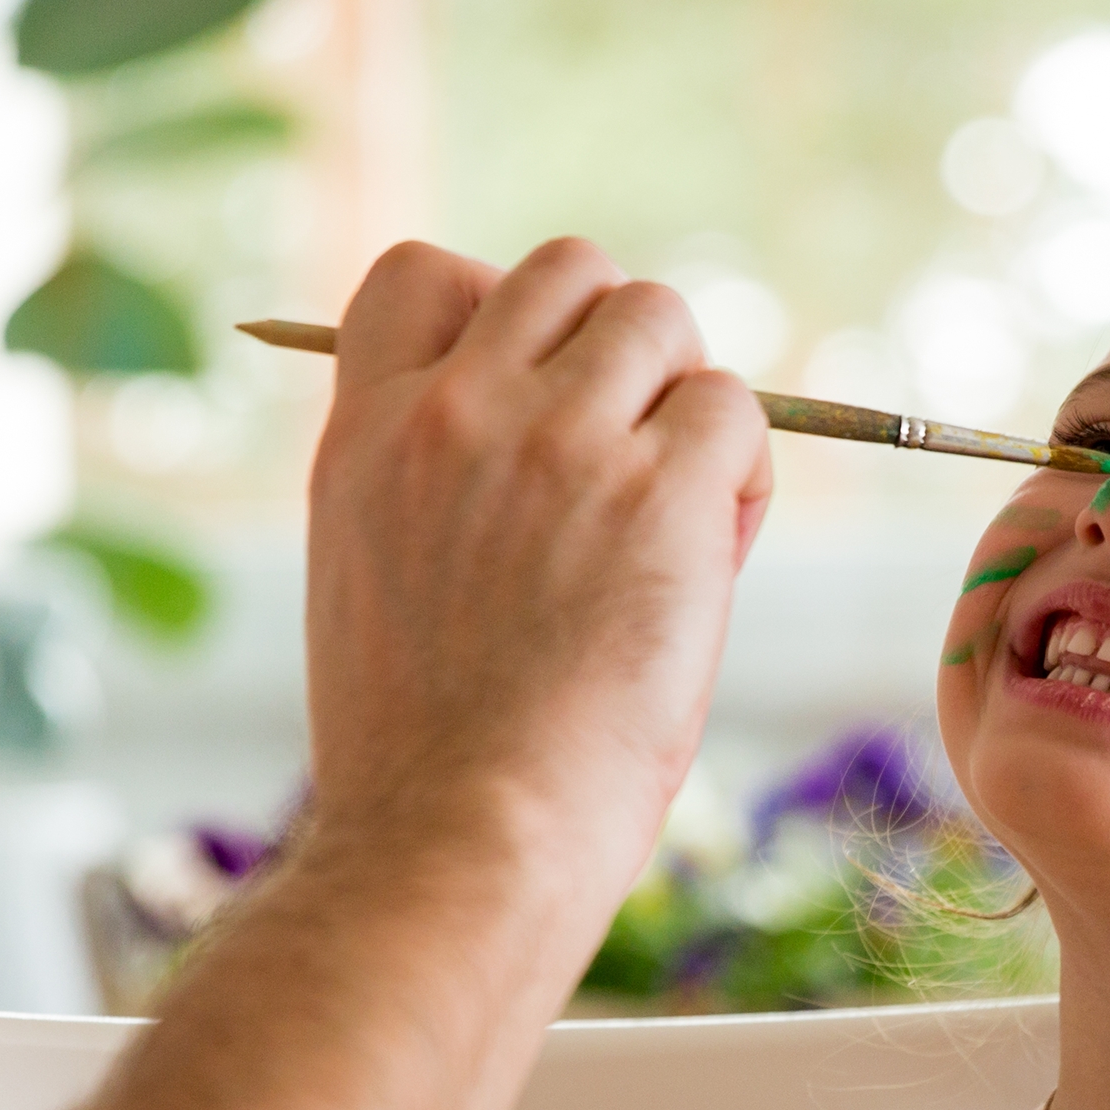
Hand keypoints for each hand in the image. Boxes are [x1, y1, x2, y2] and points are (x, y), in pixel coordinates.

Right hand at [301, 238, 773, 904]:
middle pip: (568, 271)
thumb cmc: (425, 761)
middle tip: (630, 457)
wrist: (462, 838)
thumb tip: (537, 440)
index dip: (497, 307)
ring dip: (688, 400)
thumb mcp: (371, 583)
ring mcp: (559, 442)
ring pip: (662, 318)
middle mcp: (457, 412)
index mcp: (365, 434)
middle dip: (618, 346)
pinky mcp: (662, 492)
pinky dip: (744, 473)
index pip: (422, 272)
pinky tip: (715, 559)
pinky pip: (738, 413)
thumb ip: (429, 486)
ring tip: (679, 513)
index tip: (533, 391)